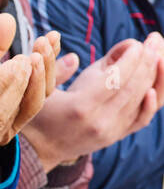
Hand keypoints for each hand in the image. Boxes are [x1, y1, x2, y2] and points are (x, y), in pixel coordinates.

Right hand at [23, 33, 163, 168]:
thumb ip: (55, 68)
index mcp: (80, 107)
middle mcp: (99, 121)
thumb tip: (74, 57)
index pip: (114, 79)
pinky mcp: (116, 136)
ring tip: (159, 53)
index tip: (135, 43)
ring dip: (153, 74)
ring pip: (140, 100)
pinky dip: (152, 102)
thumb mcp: (39, 88)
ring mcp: (110, 131)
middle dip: (146, 60)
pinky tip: (154, 86)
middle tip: (154, 39)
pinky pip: (142, 119)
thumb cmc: (37, 112)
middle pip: (132, 87)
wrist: (38, 149)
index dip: (129, 59)